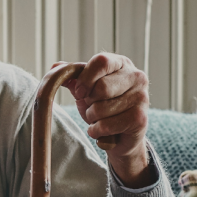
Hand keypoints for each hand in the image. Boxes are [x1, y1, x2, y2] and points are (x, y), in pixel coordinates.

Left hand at [53, 53, 152, 187]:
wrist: (120, 134)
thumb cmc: (103, 106)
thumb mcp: (85, 89)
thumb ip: (72, 77)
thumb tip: (55, 66)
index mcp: (121, 63)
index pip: (101, 62)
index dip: (85, 78)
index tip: (79, 92)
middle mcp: (136, 77)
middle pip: (101, 87)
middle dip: (88, 102)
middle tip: (92, 107)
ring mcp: (141, 97)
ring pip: (101, 108)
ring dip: (92, 118)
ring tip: (99, 119)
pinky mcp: (140, 119)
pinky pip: (106, 125)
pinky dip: (97, 131)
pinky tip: (103, 131)